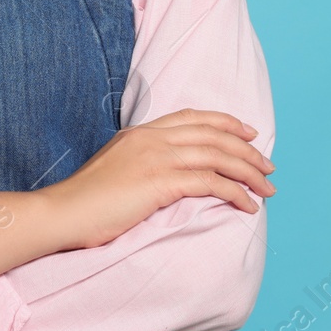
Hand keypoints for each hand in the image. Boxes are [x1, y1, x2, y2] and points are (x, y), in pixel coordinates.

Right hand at [46, 108, 274, 249]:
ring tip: (267, 190)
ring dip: (248, 173)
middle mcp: (151, 139)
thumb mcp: (115, 169)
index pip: (192, 117)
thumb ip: (141, 163)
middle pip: (213, 134)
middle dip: (247, 150)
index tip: (248, 133)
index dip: (225, 122)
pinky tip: (247, 206)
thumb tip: (167, 176)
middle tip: (268, 167)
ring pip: (218, 156)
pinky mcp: (159, 182)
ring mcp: (155, 158)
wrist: (61, 213)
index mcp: (140, 133)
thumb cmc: (85, 202)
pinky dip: (235, 193)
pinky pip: (210, 183)